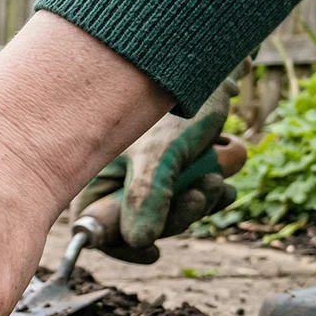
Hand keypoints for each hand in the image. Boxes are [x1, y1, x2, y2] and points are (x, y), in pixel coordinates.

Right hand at [71, 59, 250, 262]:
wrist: (204, 62)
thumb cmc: (171, 102)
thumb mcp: (158, 152)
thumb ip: (147, 198)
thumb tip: (140, 243)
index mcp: (93, 174)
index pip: (97, 228)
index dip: (123, 246)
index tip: (153, 253)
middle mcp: (116, 177)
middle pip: (141, 226)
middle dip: (176, 217)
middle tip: (200, 196)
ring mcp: (148, 174)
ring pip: (172, 214)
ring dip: (199, 203)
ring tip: (216, 180)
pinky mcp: (176, 168)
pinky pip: (193, 198)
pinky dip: (211, 192)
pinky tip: (221, 176)